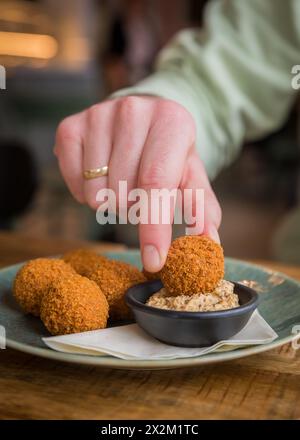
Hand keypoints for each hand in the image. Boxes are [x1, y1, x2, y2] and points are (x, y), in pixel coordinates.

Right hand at [54, 96, 220, 271]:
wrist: (144, 118)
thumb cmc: (169, 153)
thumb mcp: (191, 176)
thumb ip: (201, 209)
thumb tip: (208, 244)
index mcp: (171, 121)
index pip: (156, 183)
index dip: (154, 228)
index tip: (154, 261)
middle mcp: (133, 110)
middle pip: (124, 193)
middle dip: (134, 210)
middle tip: (142, 196)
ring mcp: (98, 115)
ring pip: (97, 193)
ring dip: (111, 202)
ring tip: (123, 184)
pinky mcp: (70, 126)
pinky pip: (74, 184)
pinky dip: (87, 194)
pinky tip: (101, 178)